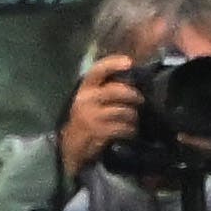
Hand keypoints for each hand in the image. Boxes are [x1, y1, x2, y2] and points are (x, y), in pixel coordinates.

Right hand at [57, 55, 142, 177]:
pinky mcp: (96, 132)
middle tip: (140, 101)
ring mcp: (90, 116)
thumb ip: (107, 89)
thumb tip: (133, 77)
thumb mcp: (92, 101)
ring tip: (132, 121)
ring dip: (133, 117)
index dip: (113, 63)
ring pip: (123, 111)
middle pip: (117, 91)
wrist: (70, 148)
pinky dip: (130, 130)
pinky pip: (122, 127)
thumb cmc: (87, 120)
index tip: (129, 62)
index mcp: (85, 89)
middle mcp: (85, 100)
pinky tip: (129, 132)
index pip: (97, 70)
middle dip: (134, 96)